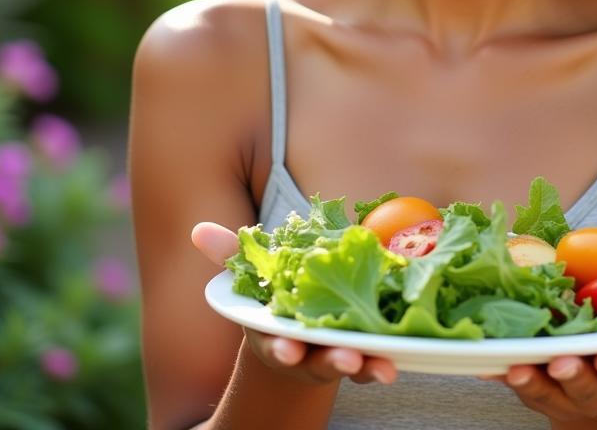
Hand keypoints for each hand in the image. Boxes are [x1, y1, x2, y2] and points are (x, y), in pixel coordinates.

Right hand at [191, 222, 397, 385]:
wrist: (297, 330)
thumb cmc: (275, 296)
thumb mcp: (253, 279)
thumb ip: (231, 255)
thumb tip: (198, 230)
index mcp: (276, 334)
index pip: (276, 345)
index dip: (282, 348)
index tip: (288, 349)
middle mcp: (305, 351)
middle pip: (317, 360)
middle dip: (331, 360)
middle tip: (347, 358)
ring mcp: (332, 355)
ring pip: (349, 363)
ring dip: (365, 365)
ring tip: (384, 366)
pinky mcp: (360, 354)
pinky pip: (374, 362)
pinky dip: (384, 363)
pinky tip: (398, 363)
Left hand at [484, 273, 596, 420]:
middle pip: (587, 389)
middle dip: (574, 376)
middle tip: (561, 361)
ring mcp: (566, 397)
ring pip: (550, 396)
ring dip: (534, 382)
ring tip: (517, 366)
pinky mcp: (537, 394)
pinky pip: (519, 389)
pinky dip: (502, 376)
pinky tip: (486, 364)